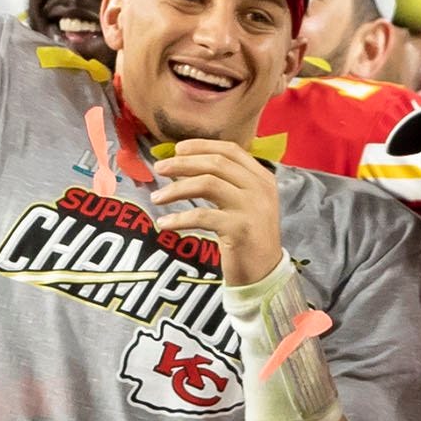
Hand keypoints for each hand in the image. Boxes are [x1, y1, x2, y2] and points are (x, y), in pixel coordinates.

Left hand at [152, 140, 283, 286]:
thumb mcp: (246, 203)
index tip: (177, 149)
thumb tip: (188, 164)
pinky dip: (179, 218)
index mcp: (262, 178)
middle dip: (183, 163)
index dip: (202, 145)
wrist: (264, 274)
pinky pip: (202, 216)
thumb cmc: (249, 237)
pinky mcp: (239, 229)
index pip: (231, 150)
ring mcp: (251, 208)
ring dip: (176, 189)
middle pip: (216, 163)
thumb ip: (230, 183)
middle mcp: (260, 188)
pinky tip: (164, 223)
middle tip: (159, 168)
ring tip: (156, 197)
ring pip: (207, 184)